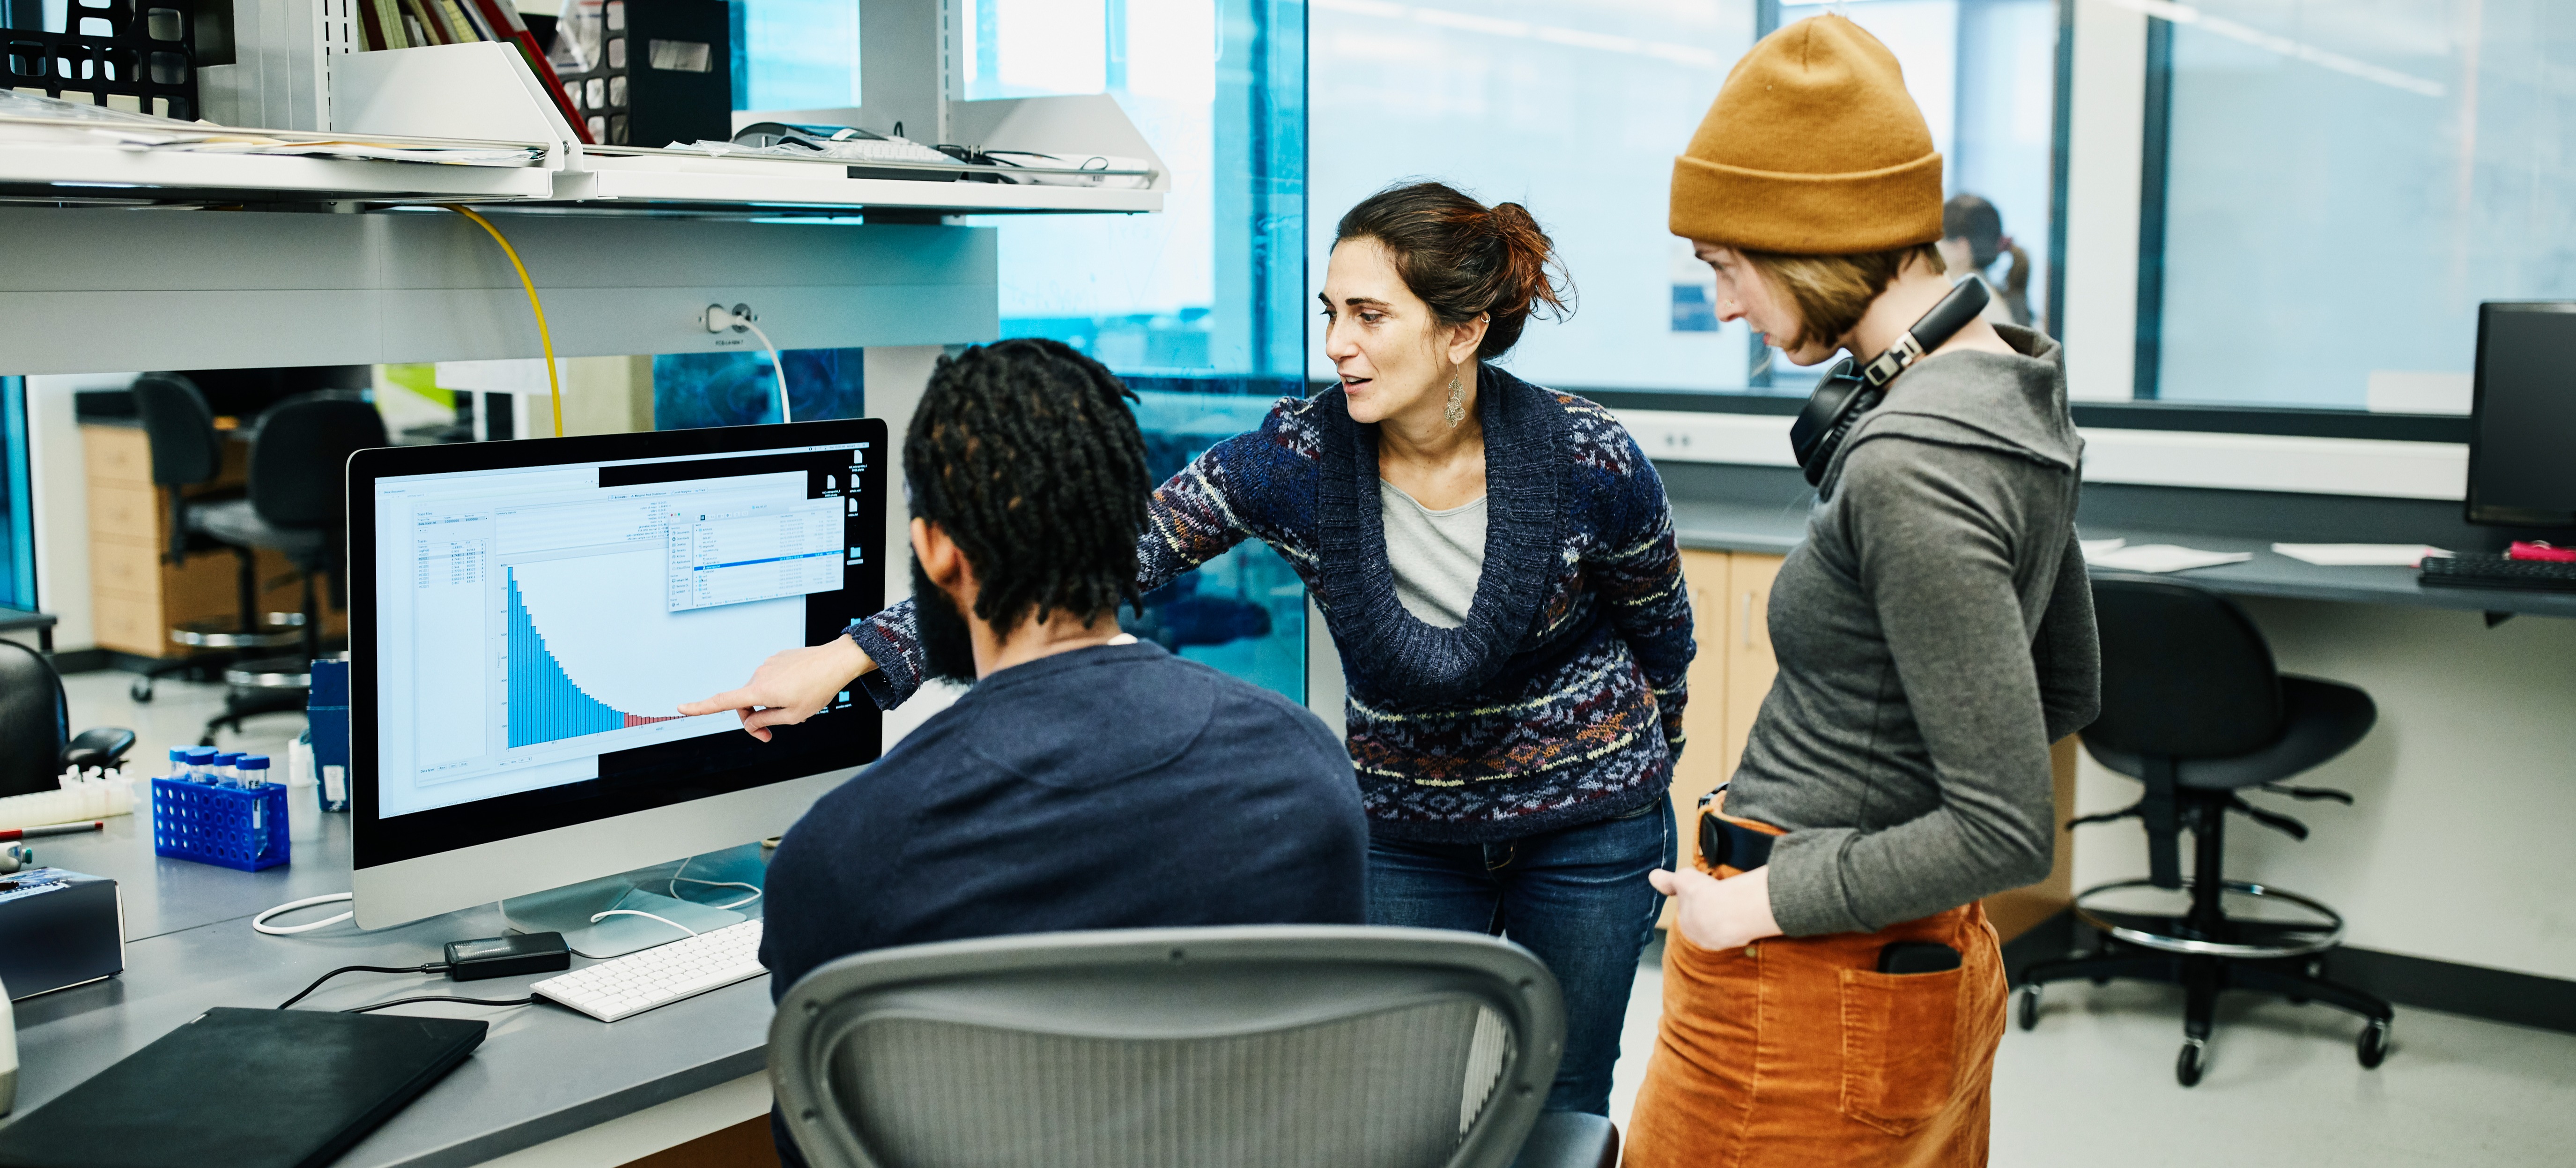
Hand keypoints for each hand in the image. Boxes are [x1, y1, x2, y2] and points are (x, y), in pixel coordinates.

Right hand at [678, 636, 873, 741]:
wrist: (835, 662)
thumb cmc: (818, 689)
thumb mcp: (792, 716)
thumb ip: (766, 721)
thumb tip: (750, 722)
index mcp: (760, 690)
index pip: (723, 701)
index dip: (700, 707)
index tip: (681, 708)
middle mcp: (759, 675)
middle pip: (744, 703)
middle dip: (753, 720)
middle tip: (769, 734)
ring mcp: (768, 665)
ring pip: (759, 692)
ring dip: (769, 703)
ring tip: (794, 705)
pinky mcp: (777, 659)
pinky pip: (771, 679)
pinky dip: (778, 689)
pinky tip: (797, 690)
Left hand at [1649, 865, 1781, 952]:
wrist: (1727, 909)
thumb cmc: (1702, 894)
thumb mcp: (1681, 880)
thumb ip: (1667, 881)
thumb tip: (1652, 876)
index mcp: (1687, 926)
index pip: (1692, 914)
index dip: (1699, 901)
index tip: (1706, 893)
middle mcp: (1702, 939)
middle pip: (1709, 923)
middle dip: (1715, 912)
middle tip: (1722, 898)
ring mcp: (1722, 941)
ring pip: (1726, 927)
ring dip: (1730, 917)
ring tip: (1735, 903)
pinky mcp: (1739, 940)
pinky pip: (1740, 930)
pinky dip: (1743, 921)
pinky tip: (1746, 912)